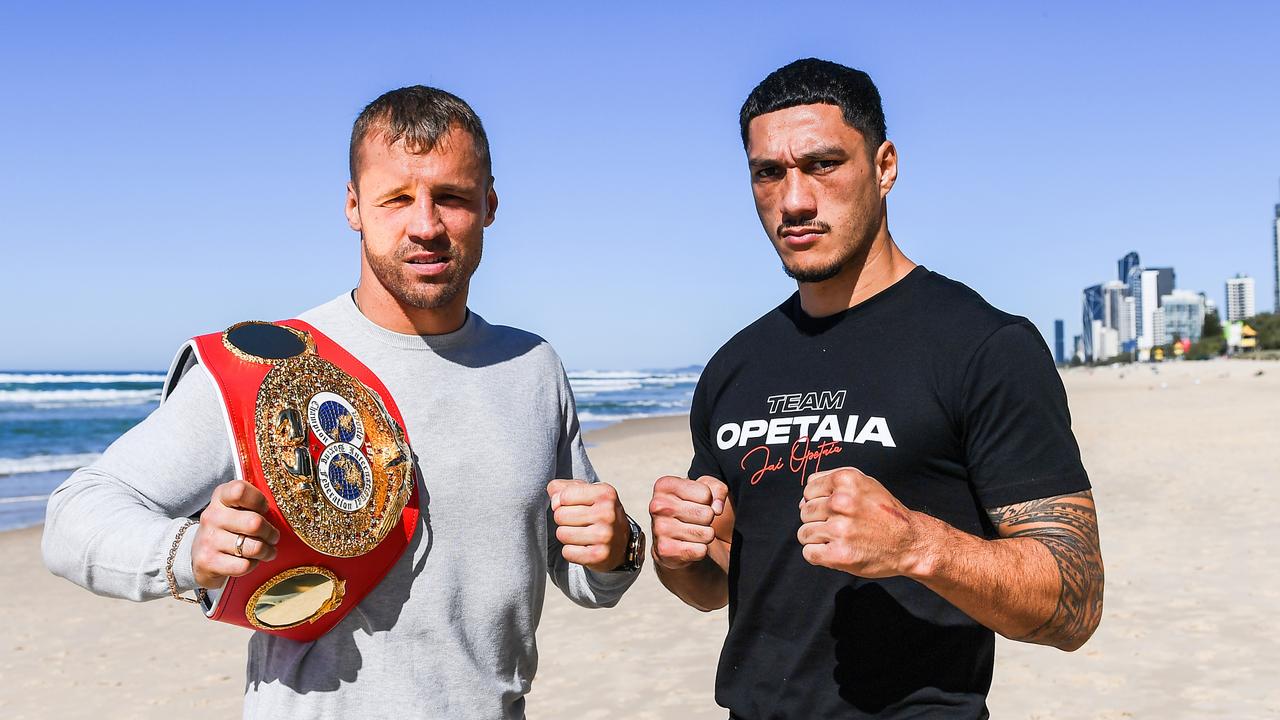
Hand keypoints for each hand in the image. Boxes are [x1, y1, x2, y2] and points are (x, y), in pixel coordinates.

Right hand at [191, 480, 279, 588]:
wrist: (200, 555)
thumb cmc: (229, 528)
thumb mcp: (236, 509)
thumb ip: (254, 503)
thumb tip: (281, 508)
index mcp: (220, 497)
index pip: (240, 490)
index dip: (259, 500)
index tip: (264, 509)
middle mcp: (211, 516)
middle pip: (254, 523)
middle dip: (271, 533)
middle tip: (274, 537)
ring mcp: (208, 539)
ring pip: (253, 547)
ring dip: (266, 551)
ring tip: (268, 551)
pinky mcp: (208, 561)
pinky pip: (244, 565)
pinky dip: (253, 565)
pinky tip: (251, 561)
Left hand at [547, 479, 628, 571]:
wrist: (622, 543)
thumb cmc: (598, 513)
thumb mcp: (586, 492)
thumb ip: (563, 488)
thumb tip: (554, 502)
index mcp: (605, 493)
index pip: (564, 496)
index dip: (562, 502)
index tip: (574, 506)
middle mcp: (607, 513)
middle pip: (560, 515)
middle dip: (563, 520)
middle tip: (578, 522)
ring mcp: (605, 535)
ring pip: (562, 534)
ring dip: (566, 536)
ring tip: (581, 534)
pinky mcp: (599, 555)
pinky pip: (567, 552)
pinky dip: (571, 551)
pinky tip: (584, 547)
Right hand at [648, 475, 727, 569]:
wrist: (678, 540)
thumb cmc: (693, 510)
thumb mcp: (707, 490)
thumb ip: (718, 489)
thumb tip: (717, 508)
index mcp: (664, 486)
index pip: (706, 494)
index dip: (709, 501)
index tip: (697, 503)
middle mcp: (657, 506)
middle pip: (706, 514)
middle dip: (708, 519)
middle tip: (696, 520)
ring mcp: (659, 529)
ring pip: (705, 533)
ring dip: (705, 535)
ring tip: (693, 532)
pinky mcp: (665, 550)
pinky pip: (700, 550)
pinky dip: (700, 550)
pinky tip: (688, 545)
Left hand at [798, 467, 923, 577]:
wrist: (910, 542)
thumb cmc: (885, 513)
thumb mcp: (864, 483)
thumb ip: (832, 481)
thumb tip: (803, 499)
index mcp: (846, 481)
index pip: (808, 490)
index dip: (818, 501)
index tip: (834, 510)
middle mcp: (841, 502)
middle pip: (804, 512)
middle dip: (816, 520)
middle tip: (837, 526)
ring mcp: (840, 529)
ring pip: (803, 533)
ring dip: (816, 539)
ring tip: (837, 539)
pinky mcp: (839, 554)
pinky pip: (809, 553)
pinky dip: (817, 555)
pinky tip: (834, 551)